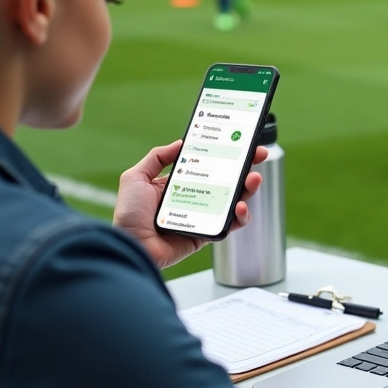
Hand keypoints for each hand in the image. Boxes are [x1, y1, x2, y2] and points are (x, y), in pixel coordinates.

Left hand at [113, 141, 266, 268]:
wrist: (132, 245)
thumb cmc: (129, 215)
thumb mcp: (136, 177)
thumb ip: (156, 157)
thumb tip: (181, 143)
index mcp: (178, 184)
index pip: (208, 165)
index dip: (224, 154)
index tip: (239, 142)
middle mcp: (194, 198)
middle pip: (227, 180)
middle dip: (246, 167)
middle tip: (258, 154)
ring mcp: (203, 217)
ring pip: (234, 201)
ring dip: (248, 189)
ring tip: (253, 180)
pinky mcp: (207, 234)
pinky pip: (230, 225)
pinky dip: (240, 216)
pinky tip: (240, 207)